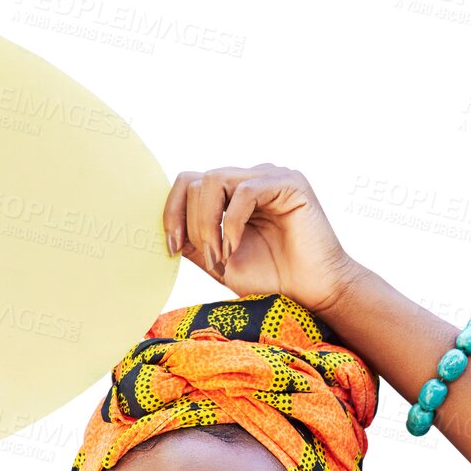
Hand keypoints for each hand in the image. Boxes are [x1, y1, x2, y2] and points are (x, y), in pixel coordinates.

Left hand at [163, 164, 368, 313]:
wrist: (310, 293)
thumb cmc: (269, 278)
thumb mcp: (216, 259)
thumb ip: (192, 239)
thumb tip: (160, 229)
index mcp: (230, 194)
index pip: (187, 183)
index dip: (171, 213)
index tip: (172, 249)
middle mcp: (248, 179)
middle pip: (195, 181)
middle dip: (191, 224)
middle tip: (209, 258)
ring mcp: (269, 177)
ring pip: (215, 179)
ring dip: (208, 223)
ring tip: (222, 255)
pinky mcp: (290, 183)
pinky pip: (245, 191)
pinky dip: (232, 222)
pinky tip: (235, 246)